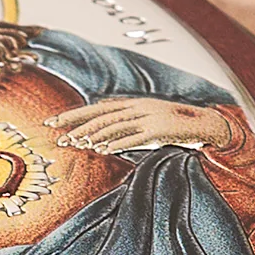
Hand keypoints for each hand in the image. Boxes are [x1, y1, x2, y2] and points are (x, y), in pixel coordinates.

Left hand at [45, 95, 232, 152]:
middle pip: (100, 116)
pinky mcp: (159, 130)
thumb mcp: (143, 123)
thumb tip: (97, 134)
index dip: (72, 115)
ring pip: (115, 125)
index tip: (51, 123)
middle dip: (76, 125)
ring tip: (76, 143)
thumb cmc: (170, 126)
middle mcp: (136, 107)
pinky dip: (118, 143)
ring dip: (94, 135)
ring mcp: (148, 117)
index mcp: (131, 104)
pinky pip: (134, 138)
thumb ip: (122, 125)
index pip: (95, 109)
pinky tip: (103, 150)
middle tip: (57, 137)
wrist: (203, 124)